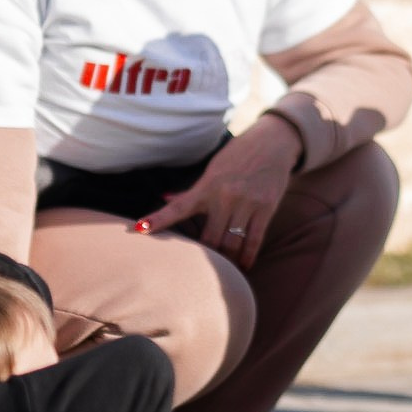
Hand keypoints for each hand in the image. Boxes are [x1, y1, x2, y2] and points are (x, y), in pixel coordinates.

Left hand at [137, 113, 302, 268]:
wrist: (273, 141)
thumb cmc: (238, 155)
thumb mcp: (213, 169)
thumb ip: (191, 191)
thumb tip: (164, 199)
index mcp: (207, 186)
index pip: (177, 208)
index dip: (157, 219)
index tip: (139, 229)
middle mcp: (225, 195)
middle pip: (209, 238)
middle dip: (205, 255)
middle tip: (200, 267)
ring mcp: (247, 202)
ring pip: (232, 243)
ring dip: (227, 260)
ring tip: (224, 269)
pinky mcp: (267, 207)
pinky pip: (255, 240)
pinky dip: (248, 257)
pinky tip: (244, 267)